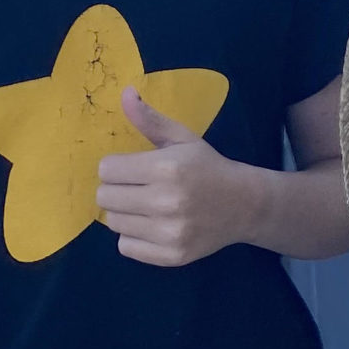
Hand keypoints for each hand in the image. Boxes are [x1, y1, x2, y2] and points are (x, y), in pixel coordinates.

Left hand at [97, 87, 259, 265]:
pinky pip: (126, 247)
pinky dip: (134, 237)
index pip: (107, 169)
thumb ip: (149, 119)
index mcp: (166, 168)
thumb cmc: (207, 167)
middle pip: (104, 197)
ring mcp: (169, 232)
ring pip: (113, 222)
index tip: (133, 168)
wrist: (244, 205)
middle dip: (117, 189)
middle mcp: (166, 201)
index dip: (117, 166)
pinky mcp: (171, 256)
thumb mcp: (182, 138)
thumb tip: (125, 92)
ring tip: (146, 207)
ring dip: (124, 213)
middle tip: (137, 188)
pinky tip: (153, 226)